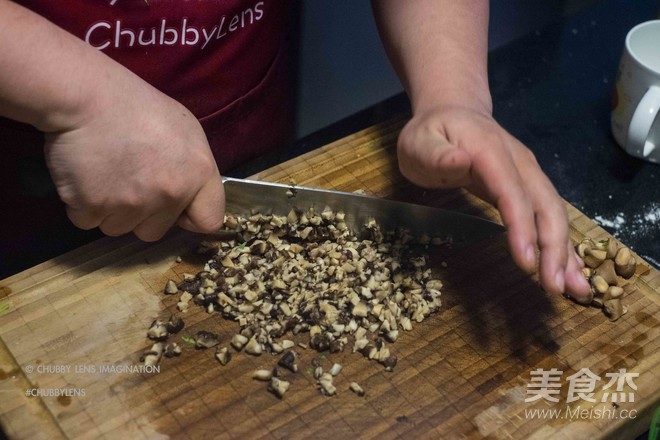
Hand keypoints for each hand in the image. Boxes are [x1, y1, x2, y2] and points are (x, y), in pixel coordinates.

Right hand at [44, 75, 224, 241]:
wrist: (85, 96)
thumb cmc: (135, 105)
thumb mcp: (184, 128)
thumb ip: (191, 168)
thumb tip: (185, 196)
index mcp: (199, 172)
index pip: (209, 221)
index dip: (190, 216)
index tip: (176, 207)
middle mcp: (170, 193)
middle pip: (155, 231)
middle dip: (141, 213)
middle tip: (128, 179)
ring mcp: (131, 203)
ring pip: (119, 228)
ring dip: (110, 209)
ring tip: (105, 173)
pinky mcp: (93, 206)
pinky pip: (88, 221)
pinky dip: (82, 205)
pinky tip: (85, 176)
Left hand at [397, 106, 590, 298]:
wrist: (454, 111)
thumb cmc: (431, 133)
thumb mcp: (420, 141)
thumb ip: (436, 154)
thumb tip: (459, 162)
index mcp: (491, 151)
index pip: (511, 192)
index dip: (522, 227)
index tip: (527, 262)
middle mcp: (520, 163)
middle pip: (545, 205)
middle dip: (554, 247)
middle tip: (555, 288)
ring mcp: (529, 175)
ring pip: (554, 213)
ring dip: (566, 251)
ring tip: (576, 289)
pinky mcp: (529, 187)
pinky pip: (548, 216)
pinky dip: (561, 245)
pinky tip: (570, 272)